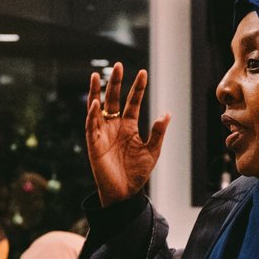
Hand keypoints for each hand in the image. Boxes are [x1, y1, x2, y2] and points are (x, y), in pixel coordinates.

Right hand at [86, 64, 170, 205]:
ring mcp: (103, 133)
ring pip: (98, 108)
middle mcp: (114, 126)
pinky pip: (91, 126)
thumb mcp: (152, 151)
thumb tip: (166, 113)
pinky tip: (95, 103)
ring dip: (97, 92)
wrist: (124, 193)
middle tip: (118, 65)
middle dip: (115, 82)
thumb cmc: (137, 173)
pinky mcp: (94, 144)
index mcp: (129, 126)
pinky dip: (92, 114)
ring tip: (98, 76)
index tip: (143, 72)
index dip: (137, 88)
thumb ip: (158, 132)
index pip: (132, 102)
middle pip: (113, 99)